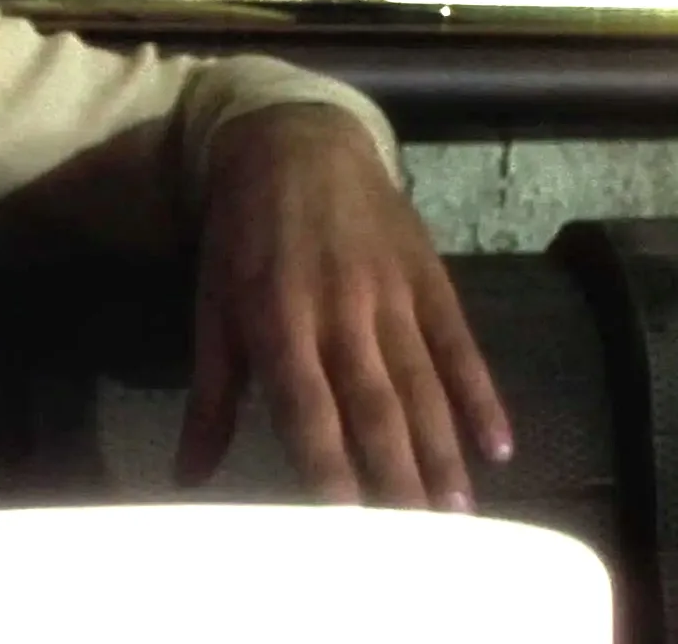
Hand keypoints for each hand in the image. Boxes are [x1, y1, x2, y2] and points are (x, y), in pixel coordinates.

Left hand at [175, 104, 513, 507]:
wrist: (295, 145)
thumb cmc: (242, 237)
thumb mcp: (213, 307)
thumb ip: (211, 396)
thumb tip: (187, 473)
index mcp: (275, 321)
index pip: (305, 410)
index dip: (326, 467)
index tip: (345, 524)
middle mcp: (337, 313)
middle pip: (373, 407)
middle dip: (395, 475)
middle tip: (419, 539)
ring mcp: (389, 295)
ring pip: (421, 385)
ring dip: (441, 451)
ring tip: (457, 513)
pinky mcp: (428, 277)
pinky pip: (459, 344)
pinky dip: (480, 394)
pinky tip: (498, 444)